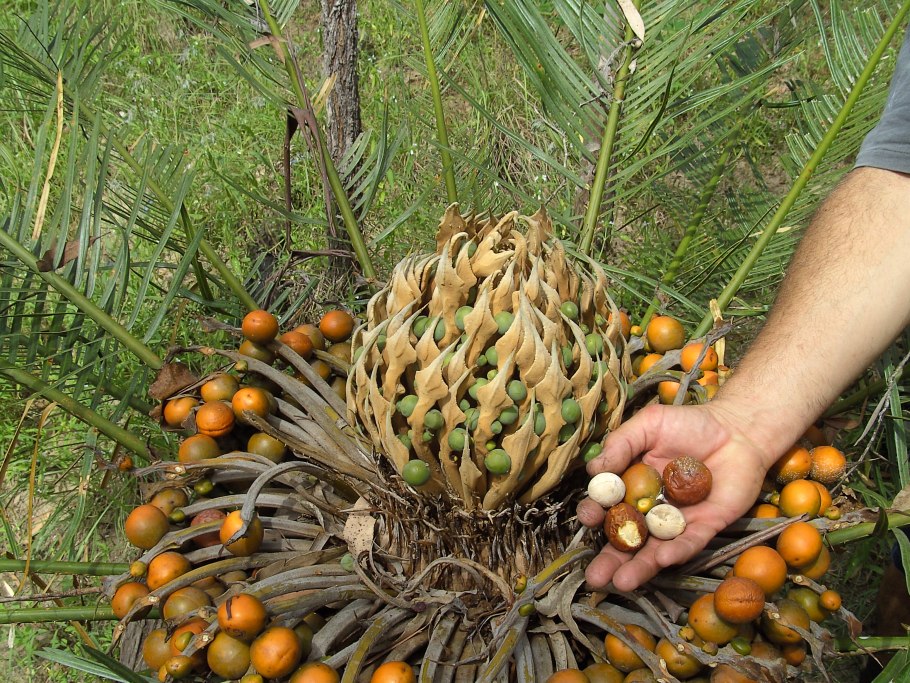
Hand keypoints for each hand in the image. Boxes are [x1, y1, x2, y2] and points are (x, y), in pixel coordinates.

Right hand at [577, 401, 772, 590]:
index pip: (609, 505)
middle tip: (594, 578)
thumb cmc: (690, 423)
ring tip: (622, 583)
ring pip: (655, 549)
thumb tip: (593, 469)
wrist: (737, 429)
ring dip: (639, 567)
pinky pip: (690, 542)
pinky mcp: (707, 526)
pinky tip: (663, 560)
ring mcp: (678, 520)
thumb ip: (621, 444)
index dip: (596, 513)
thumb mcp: (649, 425)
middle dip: (610, 559)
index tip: (589, 516)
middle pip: (628, 537)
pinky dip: (677, 551)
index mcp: (632, 485)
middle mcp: (652, 508)